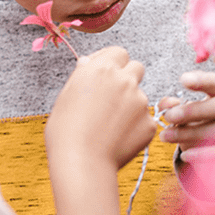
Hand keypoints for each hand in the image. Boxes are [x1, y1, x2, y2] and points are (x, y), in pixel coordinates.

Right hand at [45, 47, 156, 214]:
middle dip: (128, 78)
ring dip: (130, 105)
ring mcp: (140, 101)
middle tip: (114, 96)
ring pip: (140, 96)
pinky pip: (144, 120)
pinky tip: (117, 138)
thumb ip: (82, 75)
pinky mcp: (149, 123)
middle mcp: (124, 80)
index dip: (113, 63)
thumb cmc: (65, 130)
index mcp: (101, 69)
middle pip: (136, 68)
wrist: (80, 162)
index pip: (119, 52)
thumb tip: (89, 63)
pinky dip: (134, 127)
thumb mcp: (66, 95)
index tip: (107, 74)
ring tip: (109, 126)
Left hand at [159, 71, 214, 159]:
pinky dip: (205, 154)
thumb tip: (164, 104)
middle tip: (169, 116)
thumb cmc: (212, 120)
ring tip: (166, 136)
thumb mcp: (199, 109)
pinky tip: (185, 155)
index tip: (183, 80)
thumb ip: (181, 104)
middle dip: (194, 110)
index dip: (203, 81)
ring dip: (191, 133)